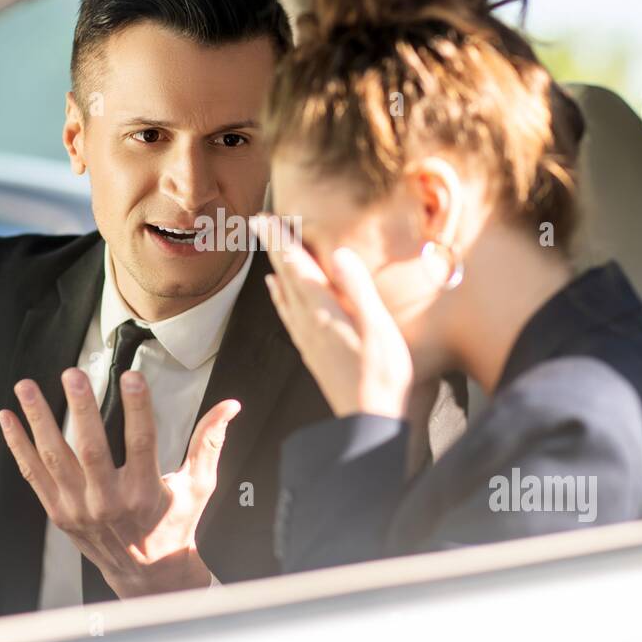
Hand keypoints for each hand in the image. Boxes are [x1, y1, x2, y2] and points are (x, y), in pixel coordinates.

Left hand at [0, 369, 239, 598]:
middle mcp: (109, 503)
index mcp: (145, 494)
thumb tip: (230, 406)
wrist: (147, 574)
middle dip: (81, 409)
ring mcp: (79, 509)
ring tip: (27, 387)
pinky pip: (34, 475)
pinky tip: (8, 418)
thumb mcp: (198, 486)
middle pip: (91, 450)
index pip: (142, 443)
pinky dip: (18, 445)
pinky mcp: (59, 513)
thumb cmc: (174, 525)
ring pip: (55, 458)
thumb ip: (209, 443)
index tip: (133, 377)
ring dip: (39, 420)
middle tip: (72, 375)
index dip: (138, 408)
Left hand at [253, 214, 412, 419]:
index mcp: (324, 313)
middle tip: (259, 221)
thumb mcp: (379, 329)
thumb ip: (359, 289)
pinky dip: (279, 295)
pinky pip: (288, 314)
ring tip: (267, 247)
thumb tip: (339, 253)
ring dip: (275, 266)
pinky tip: (275, 290)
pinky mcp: (312, 352)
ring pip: (285, 293)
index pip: (298, 267)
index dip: (282, 240)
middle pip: (286, 276)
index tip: (266, 217)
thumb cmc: (382, 377)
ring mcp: (308, 339)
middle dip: (273, 246)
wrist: (368, 423)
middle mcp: (309, 323)